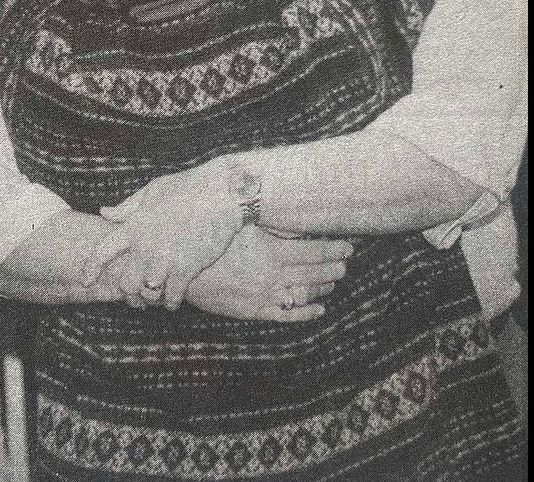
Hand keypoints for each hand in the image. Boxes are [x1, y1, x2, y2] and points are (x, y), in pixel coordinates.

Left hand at [86, 161, 241, 310]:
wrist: (222, 192)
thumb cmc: (188, 187)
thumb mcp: (152, 191)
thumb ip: (127, 207)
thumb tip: (104, 212)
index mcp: (134, 226)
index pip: (102, 252)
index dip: (90, 269)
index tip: (85, 281)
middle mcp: (145, 246)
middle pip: (125, 283)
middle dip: (129, 292)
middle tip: (136, 295)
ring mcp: (165, 260)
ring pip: (147, 294)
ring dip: (151, 298)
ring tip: (156, 296)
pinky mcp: (187, 268)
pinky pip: (172, 297)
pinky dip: (171, 302)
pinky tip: (174, 300)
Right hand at [183, 226, 352, 322]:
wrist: (185, 272)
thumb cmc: (211, 244)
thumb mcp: (241, 228)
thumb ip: (269, 226)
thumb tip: (293, 219)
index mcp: (272, 251)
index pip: (314, 251)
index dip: (334, 250)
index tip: (349, 247)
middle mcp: (273, 274)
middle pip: (314, 273)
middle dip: (334, 268)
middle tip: (346, 264)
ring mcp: (265, 294)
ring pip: (304, 293)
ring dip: (323, 287)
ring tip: (335, 282)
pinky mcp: (255, 310)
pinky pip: (287, 315)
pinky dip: (306, 314)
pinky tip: (319, 310)